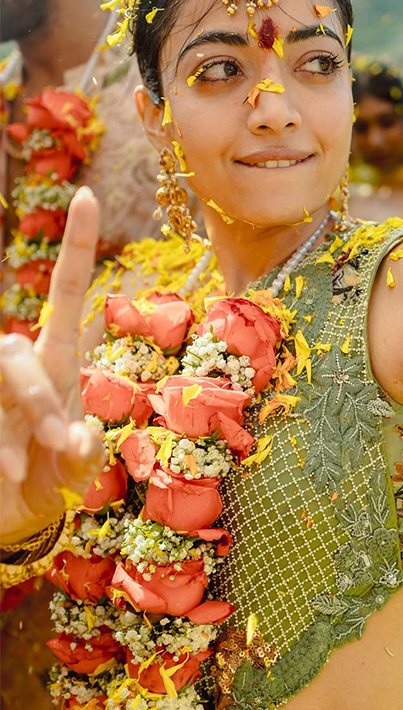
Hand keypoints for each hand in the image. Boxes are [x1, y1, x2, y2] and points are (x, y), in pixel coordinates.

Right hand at [0, 187, 105, 547]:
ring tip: (18, 475)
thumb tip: (80, 438)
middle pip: (16, 354)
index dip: (77, 247)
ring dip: (13, 433)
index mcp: (57, 362)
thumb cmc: (50, 481)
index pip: (66, 294)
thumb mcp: (76, 472)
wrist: (13, 514)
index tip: (87, 195)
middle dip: (40, 400)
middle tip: (61, 446)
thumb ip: (82, 457)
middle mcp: (20, 364)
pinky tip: (6, 475)